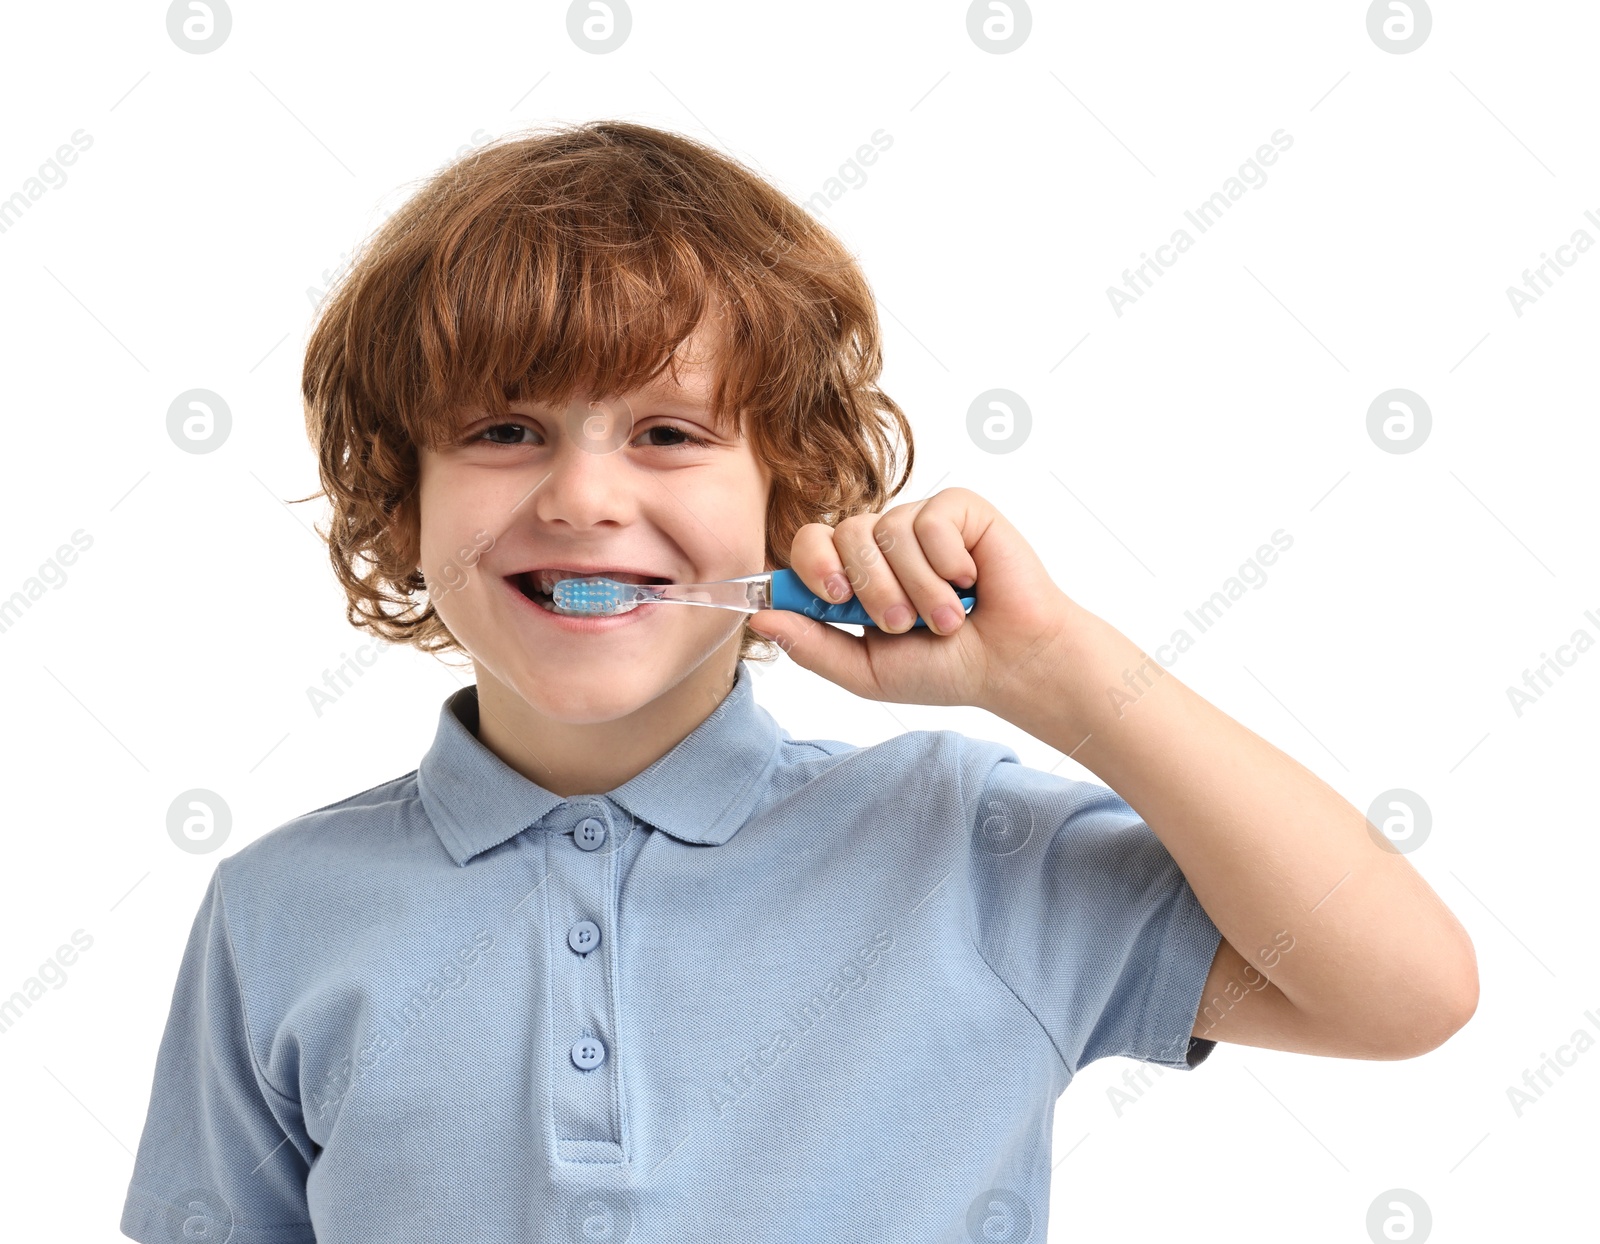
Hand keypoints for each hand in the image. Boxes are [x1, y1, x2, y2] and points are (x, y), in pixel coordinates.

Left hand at [747, 487, 1081, 709]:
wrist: (1011, 663)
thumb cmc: (945, 668)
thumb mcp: (867, 671)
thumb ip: (812, 646)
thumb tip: (759, 617)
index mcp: (855, 575)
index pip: (811, 544)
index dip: (812, 563)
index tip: (834, 595)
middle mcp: (883, 543)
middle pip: (846, 534)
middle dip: (872, 588)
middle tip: (901, 624)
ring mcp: (919, 522)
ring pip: (889, 530)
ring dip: (918, 586)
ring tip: (946, 618)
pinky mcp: (959, 509)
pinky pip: (932, 519)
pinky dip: (948, 561)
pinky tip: (971, 581)